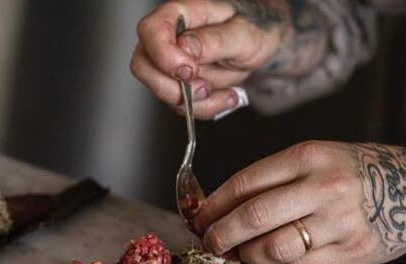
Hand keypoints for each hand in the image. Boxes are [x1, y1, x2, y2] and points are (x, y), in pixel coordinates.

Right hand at [130, 0, 285, 119]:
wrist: (262, 43)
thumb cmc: (255, 28)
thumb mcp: (244, 33)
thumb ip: (214, 40)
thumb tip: (185, 47)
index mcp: (182, 13)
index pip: (151, 30)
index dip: (163, 55)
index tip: (188, 70)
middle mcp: (169, 37)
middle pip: (143, 66)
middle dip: (173, 87)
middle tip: (204, 87)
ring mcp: (170, 63)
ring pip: (162, 92)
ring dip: (195, 102)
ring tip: (226, 91)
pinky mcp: (178, 84)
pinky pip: (180, 106)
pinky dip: (205, 108)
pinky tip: (226, 96)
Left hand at [193, 141, 405, 263]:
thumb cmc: (360, 173)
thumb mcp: (319, 159)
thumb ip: (277, 180)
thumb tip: (224, 209)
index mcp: (309, 156)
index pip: (246, 182)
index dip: (214, 205)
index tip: (199, 217)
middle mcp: (323, 186)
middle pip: (254, 216)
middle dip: (221, 234)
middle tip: (210, 243)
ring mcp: (339, 222)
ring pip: (273, 248)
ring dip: (247, 255)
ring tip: (241, 254)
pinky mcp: (351, 252)